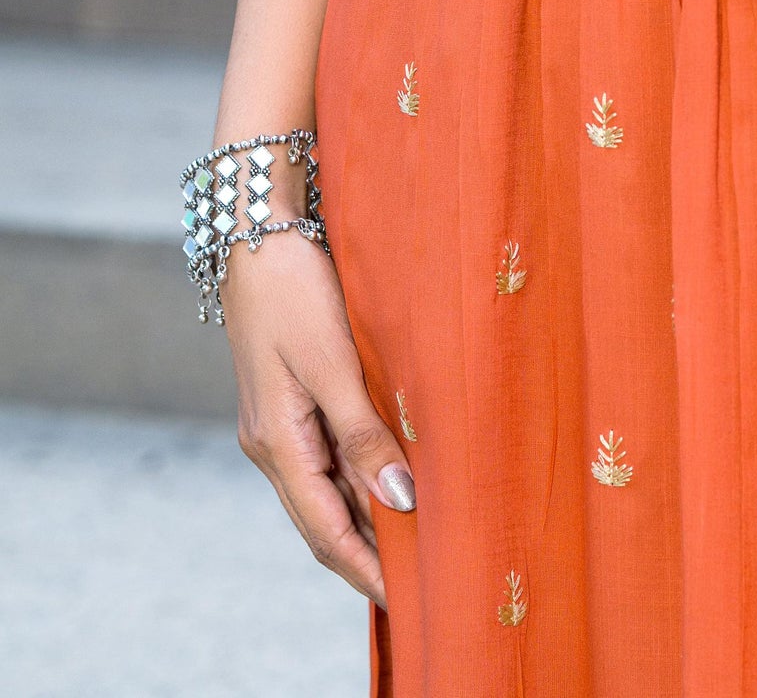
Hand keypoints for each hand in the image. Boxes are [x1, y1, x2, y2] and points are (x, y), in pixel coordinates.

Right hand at [223, 228, 414, 603]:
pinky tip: (396, 479)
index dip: (366, 568)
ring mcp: (282, 422)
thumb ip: (364, 433)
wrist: (259, 229)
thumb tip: (399, 502)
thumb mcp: (333, 362)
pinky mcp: (295, 396)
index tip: (408, 599)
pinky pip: (331, 455)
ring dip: (370, 516)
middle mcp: (274, 444)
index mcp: (276, 444)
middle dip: (370, 554)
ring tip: (422, 541)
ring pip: (330, 488)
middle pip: (326, 518)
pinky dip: (363, 476)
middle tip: (425, 582)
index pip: (326, 530)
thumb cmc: (295, 288)